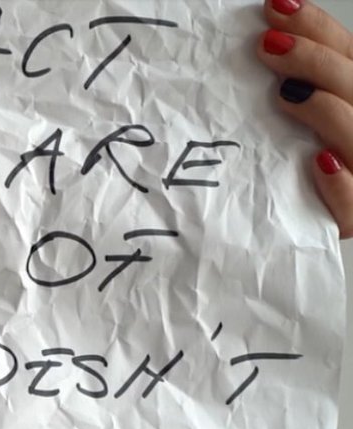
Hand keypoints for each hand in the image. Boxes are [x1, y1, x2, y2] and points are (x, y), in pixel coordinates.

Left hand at [258, 0, 352, 237]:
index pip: (350, 55)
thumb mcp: (289, 114)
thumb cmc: (282, 170)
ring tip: (287, 95)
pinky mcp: (349, 220)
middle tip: (268, 47)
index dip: (318, 28)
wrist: (288, 227)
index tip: (275, 8)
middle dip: (316, 62)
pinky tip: (319, 163)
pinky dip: (341, 186)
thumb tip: (264, 31)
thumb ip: (290, 79)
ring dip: (328, 112)